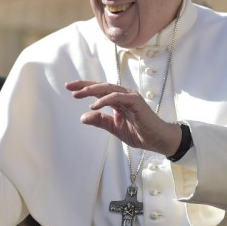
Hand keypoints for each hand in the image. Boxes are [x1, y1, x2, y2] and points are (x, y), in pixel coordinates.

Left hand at [65, 80, 180, 155]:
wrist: (157, 140)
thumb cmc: (139, 133)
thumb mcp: (114, 127)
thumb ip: (100, 121)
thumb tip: (82, 117)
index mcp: (117, 100)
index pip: (98, 91)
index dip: (84, 89)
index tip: (69, 89)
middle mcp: (123, 96)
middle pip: (101, 86)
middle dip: (84, 85)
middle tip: (69, 86)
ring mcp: (130, 97)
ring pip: (108, 89)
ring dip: (92, 90)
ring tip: (78, 94)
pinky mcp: (136, 102)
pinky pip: (117, 98)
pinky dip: (105, 100)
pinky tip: (94, 105)